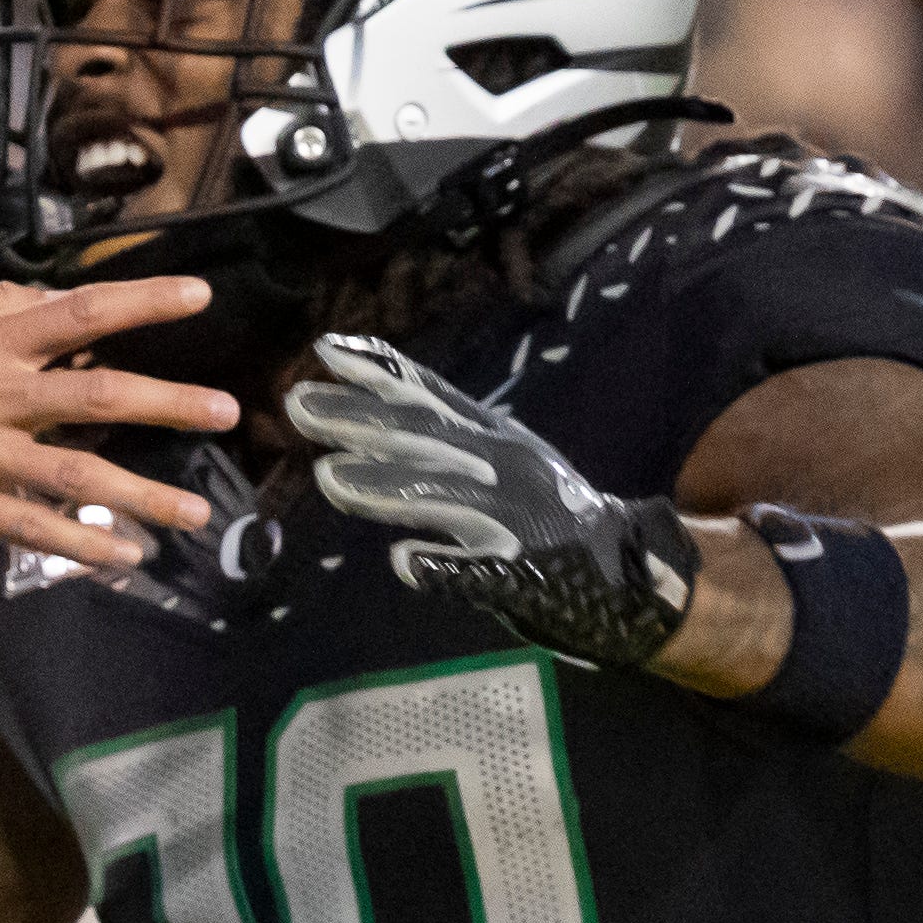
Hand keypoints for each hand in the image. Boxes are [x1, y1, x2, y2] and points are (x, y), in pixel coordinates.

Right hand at [0, 279, 242, 568]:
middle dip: (172, 405)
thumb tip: (42, 298)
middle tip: (229, 413)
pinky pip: (32, 527)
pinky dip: (81, 544)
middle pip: (103, 396)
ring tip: (196, 515)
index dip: (145, 301)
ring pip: (79, 475)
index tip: (199, 294)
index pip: (84, 311)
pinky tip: (124, 558)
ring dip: (145, 496)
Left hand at [287, 335, 695, 671]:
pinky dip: (443, 567)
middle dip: (360, 420)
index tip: (327, 349)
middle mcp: (502, 466)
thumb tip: (365, 421)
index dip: (379, 371)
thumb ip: (441, 439)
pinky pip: (479, 571)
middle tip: (299, 406)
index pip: (429, 396)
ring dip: (385, 487)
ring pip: (441, 498)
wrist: (624, 573)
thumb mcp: (499, 457)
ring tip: (329, 479)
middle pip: (422, 439)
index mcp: (492, 438)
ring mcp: (514, 518)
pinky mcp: (525, 572)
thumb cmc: (549, 513)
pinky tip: (405, 563)